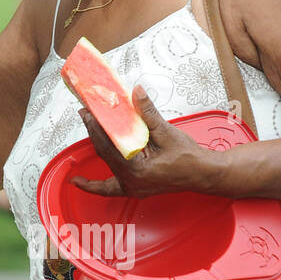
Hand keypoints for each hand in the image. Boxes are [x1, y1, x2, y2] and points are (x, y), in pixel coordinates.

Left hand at [71, 87, 225, 197]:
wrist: (204, 174)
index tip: (88, 112)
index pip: (108, 145)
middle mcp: (131, 182)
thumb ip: (147, 112)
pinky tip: (77, 181)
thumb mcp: (166, 132)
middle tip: (85, 113)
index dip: (95, 127)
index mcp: (137, 170)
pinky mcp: (134, 188)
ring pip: (106, 165)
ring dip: (95, 147)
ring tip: (87, 127)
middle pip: (104, 153)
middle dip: (93, 131)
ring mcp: (132, 188)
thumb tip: (136, 91)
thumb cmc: (189, 156)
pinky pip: (108, 188)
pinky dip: (94, 185)